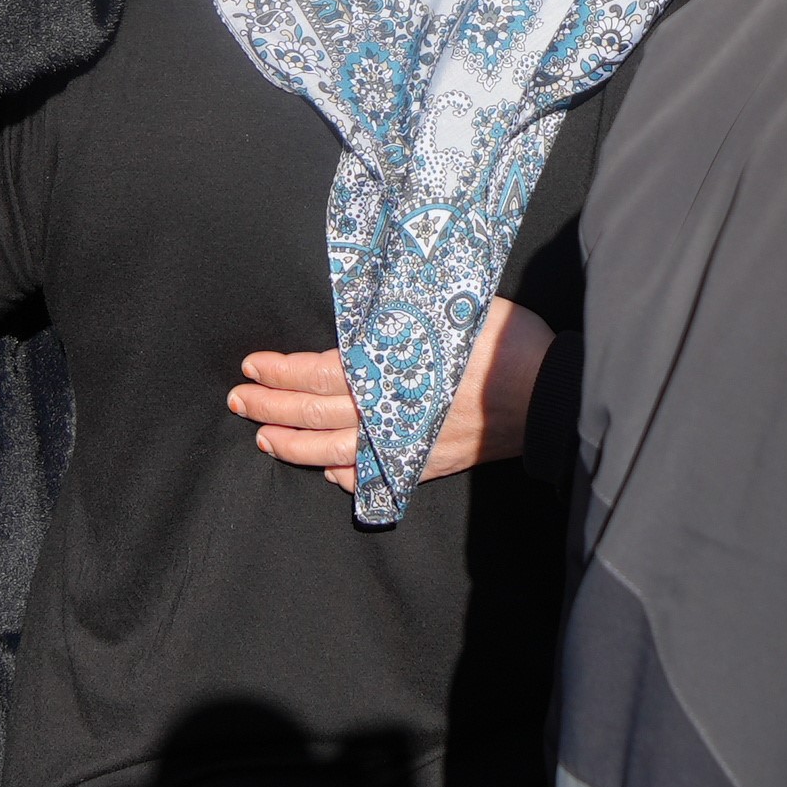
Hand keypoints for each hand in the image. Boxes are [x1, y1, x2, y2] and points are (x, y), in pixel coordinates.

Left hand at [229, 300, 553, 481]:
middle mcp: (387, 412)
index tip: (252, 364)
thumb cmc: (500, 340)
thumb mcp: (444, 309)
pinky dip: (347, 477)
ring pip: (334, 453)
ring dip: (293, 446)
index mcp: (387, 369)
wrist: (547, 394)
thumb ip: (395, 316)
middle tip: (239, 399)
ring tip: (264, 439)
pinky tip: (330, 474)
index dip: (280, 371)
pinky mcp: (427, 463)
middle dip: (271, 406)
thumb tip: (360, 314)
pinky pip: (376, 476)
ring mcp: (406, 444)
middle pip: (314, 414)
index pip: (317, 373)